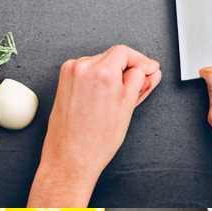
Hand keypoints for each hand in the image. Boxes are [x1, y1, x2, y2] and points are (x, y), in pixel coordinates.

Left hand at [27, 45, 161, 206]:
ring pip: (99, 64)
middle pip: (112, 57)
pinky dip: (97, 80)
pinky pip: (86, 73)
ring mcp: (70, 74)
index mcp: (101, 72)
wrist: (70, 158)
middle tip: (139, 86)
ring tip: (118, 99)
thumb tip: (148, 71)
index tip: (148, 69)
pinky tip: (103, 99)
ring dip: (111, 75)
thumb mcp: (127, 108)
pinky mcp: (63, 82)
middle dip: (127, 69)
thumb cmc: (95, 141)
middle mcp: (83, 68)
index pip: (125, 52)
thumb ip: (140, 83)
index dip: (141, 61)